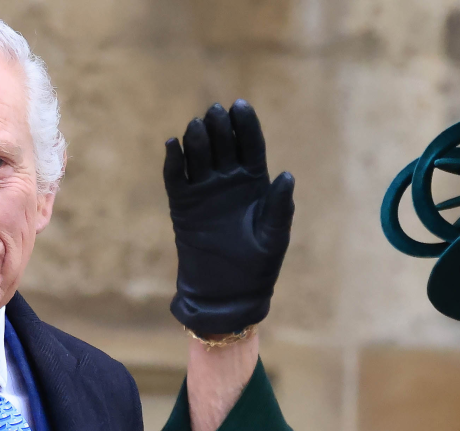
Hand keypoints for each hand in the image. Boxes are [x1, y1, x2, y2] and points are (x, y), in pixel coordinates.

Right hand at [163, 100, 294, 334]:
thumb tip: (286, 175)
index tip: (240, 106)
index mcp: (255, 184)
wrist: (227, 295)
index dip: (246, 125)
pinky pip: (176, 178)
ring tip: (197, 126)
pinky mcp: (183, 205)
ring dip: (198, 139)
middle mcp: (229, 182)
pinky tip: (173, 144)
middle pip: (224, 145)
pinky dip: (174, 161)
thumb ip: (279, 207)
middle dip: (220, 127)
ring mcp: (205, 192)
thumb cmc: (257, 268)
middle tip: (215, 113)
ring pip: (199, 156)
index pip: (251, 146)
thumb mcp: (274, 237)